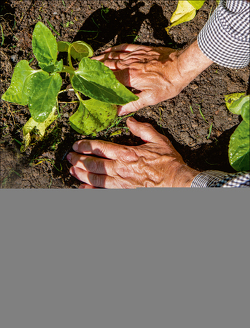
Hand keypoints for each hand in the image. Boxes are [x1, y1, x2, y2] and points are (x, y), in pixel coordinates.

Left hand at [67, 117, 199, 187]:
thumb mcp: (159, 141)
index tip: (76, 145)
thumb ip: (143, 129)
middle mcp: (120, 168)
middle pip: (94, 164)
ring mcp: (121, 182)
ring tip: (71, 170)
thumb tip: (130, 120)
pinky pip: (103, 192)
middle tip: (68, 158)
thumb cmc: (169, 163)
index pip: (101, 148)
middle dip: (79, 160)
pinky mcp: (124, 192)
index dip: (86, 146)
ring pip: (95, 178)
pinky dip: (91, 190)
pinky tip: (82, 187)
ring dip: (81, 174)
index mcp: (127, 153)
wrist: (177, 183)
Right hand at [93, 41, 212, 115]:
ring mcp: (134, 55)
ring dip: (99, 58)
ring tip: (89, 61)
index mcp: (130, 77)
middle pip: (106, 65)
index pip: (108, 79)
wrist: (181, 65)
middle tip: (82, 71)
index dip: (95, 81)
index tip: (86, 84)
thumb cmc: (168, 83)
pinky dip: (113, 49)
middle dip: (93, 68)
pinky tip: (108, 51)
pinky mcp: (140, 49)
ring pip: (112, 55)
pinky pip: (123, 47)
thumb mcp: (151, 98)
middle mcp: (129, 64)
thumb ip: (133, 104)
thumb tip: (118, 111)